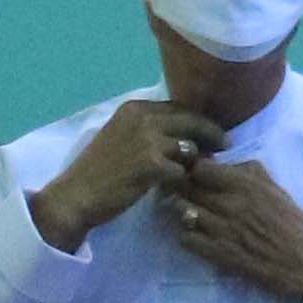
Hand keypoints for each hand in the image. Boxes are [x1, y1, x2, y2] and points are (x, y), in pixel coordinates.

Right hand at [32, 97, 212, 248]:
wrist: (77, 195)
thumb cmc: (97, 170)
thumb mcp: (119, 136)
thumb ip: (146, 129)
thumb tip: (180, 132)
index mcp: (134, 108)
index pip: (178, 108)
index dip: (197, 120)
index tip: (211, 130)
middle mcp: (142, 118)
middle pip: (191, 121)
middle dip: (211, 133)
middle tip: (225, 145)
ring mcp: (148, 141)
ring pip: (190, 147)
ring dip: (197, 161)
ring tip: (201, 172)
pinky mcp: (152, 165)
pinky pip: (182, 171)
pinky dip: (183, 181)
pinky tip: (180, 189)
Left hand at [158, 153, 302, 302]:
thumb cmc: (292, 223)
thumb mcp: (275, 188)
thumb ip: (248, 172)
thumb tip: (222, 162)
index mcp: (245, 184)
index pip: (200, 168)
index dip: (195, 171)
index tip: (197, 176)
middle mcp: (229, 203)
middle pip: (187, 188)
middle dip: (184, 189)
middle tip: (186, 194)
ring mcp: (221, 229)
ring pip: (182, 212)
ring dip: (184, 212)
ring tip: (192, 215)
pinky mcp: (217, 253)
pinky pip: (186, 238)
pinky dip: (187, 236)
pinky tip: (197, 236)